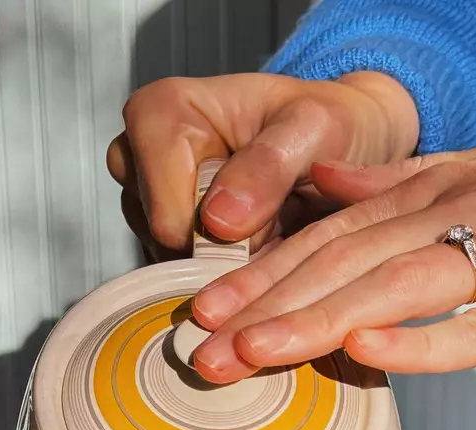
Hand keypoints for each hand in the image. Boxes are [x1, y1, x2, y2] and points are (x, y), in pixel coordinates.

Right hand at [109, 70, 418, 257]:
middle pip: (162, 237)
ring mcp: (140, 197)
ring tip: (263, 220)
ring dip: (223, 255)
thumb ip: (269, 165)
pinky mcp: (153, 231)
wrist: (341, 148)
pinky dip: (220, 265)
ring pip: (168, 258)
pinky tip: (249, 235)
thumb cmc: (326, 126)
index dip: (216, 226)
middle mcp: (135, 154)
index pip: (165, 212)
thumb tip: (217, 221)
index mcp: (157, 112)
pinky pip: (175, 271)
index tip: (263, 205)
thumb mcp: (315, 130)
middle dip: (220, 243)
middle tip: (269, 213)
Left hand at [187, 136, 475, 381]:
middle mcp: (467, 211)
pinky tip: (364, 355)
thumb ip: (400, 184)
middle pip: (347, 260)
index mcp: (444, 186)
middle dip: (264, 305)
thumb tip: (320, 185)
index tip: (199, 308)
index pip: (332, 232)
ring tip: (250, 355)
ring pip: (396, 288)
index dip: (261, 271)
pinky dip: (422, 341)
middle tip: (198, 349)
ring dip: (315, 323)